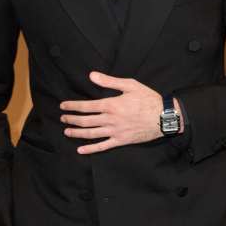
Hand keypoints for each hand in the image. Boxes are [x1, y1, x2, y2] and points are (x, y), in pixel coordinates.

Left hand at [60, 71, 177, 154]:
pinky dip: (91, 149)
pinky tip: (81, 150)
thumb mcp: (130, 85)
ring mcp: (115, 132)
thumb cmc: (148, 99)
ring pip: (91, 134)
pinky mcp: (121, 141)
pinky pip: (103, 146)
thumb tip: (92, 76)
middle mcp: (110, 119)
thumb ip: (109, 81)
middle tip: (62, 118)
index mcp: (111, 105)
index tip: (63, 106)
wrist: (163, 117)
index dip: (72, 106)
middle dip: (71, 119)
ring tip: (67, 132)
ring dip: (77, 133)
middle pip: (85, 121)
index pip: (86, 106)